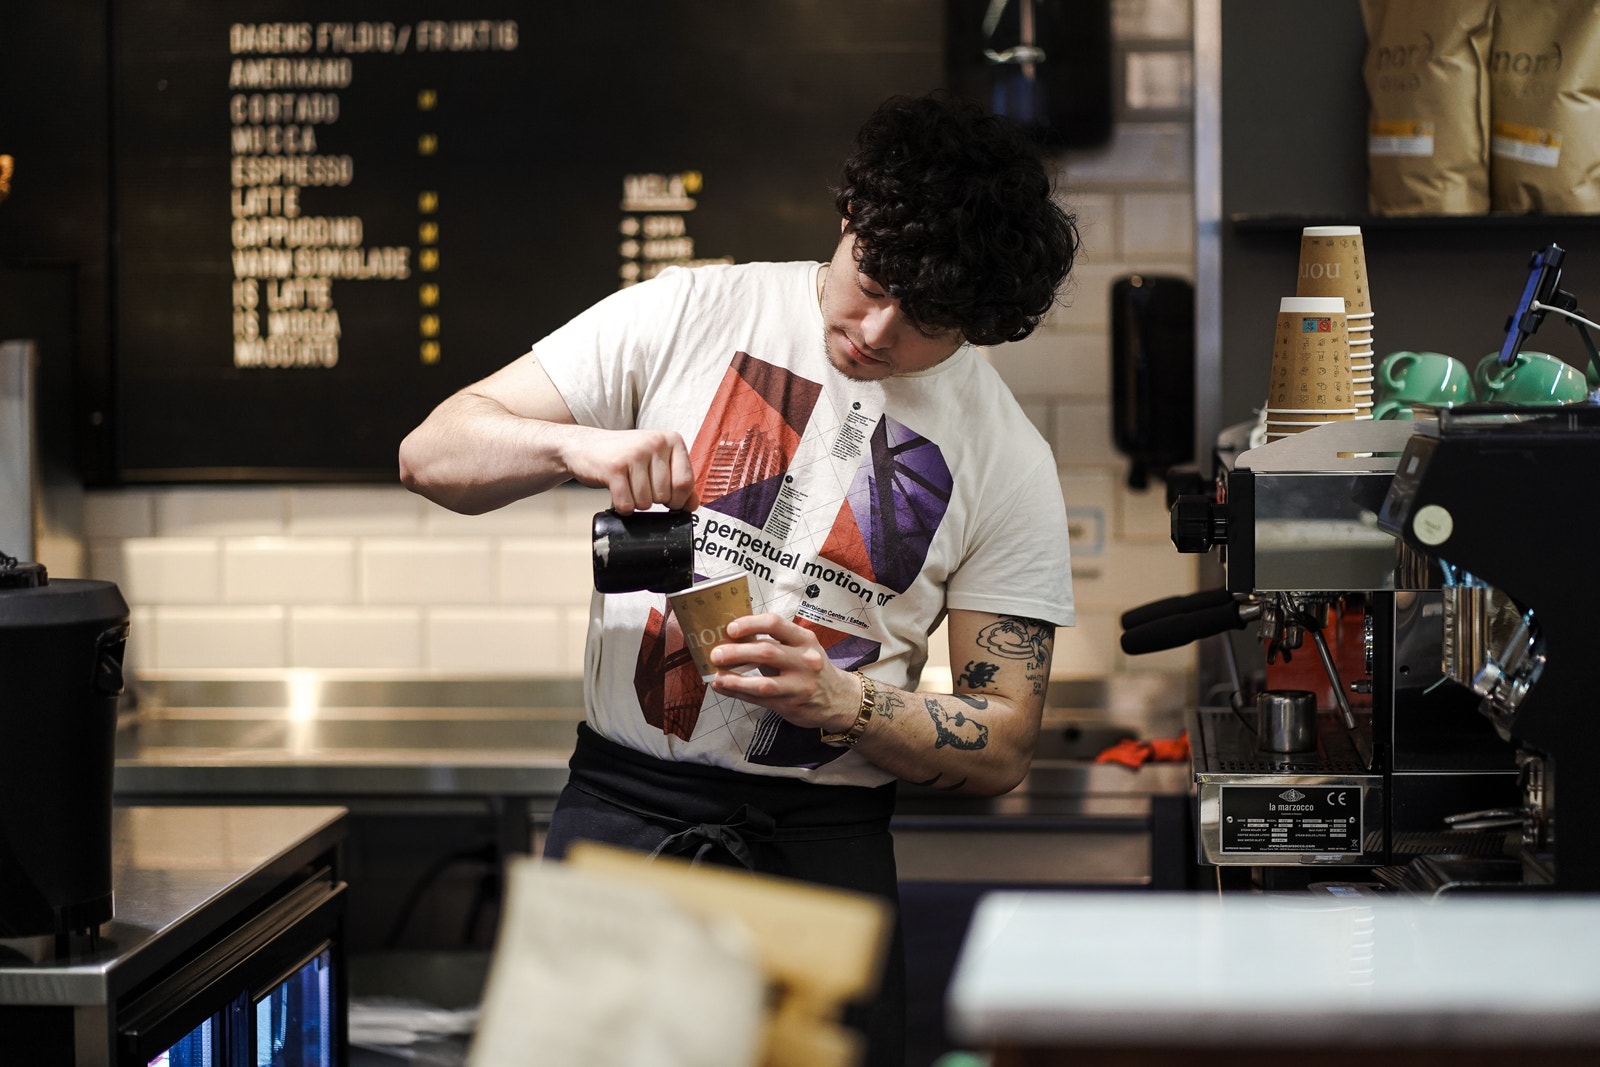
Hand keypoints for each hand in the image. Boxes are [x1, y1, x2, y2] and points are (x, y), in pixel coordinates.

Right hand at [565, 427, 698, 512]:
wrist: (584, 446)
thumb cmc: (625, 457)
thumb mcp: (655, 462)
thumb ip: (678, 481)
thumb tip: (692, 506)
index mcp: (672, 440)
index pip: (686, 482)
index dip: (678, 500)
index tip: (668, 500)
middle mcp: (655, 443)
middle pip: (666, 495)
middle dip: (654, 501)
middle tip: (640, 487)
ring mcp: (634, 454)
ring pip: (646, 503)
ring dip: (636, 503)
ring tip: (627, 486)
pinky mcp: (614, 468)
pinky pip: (627, 504)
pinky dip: (622, 507)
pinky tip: (617, 492)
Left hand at [708, 613, 859, 731]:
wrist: (839, 698)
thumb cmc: (812, 668)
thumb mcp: (802, 648)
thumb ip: (775, 642)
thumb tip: (734, 638)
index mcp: (804, 639)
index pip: (775, 624)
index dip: (750, 624)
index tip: (731, 628)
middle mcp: (805, 660)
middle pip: (766, 652)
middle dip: (736, 652)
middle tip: (716, 653)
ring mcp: (799, 685)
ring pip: (763, 682)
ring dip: (735, 679)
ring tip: (717, 677)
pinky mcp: (790, 704)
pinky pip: (760, 699)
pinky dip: (739, 692)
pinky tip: (724, 687)